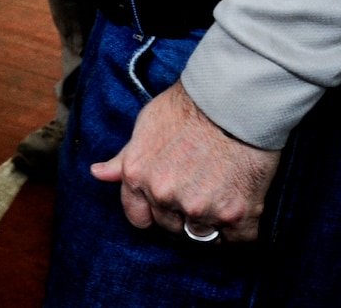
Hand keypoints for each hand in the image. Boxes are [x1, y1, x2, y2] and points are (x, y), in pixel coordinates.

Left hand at [91, 82, 280, 241]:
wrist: (231, 102)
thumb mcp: (145, 127)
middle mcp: (164, 196)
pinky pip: (238, 238)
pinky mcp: (236, 214)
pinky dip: (241, 228)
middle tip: (201, 192)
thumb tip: (98, 173)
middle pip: (172, 228)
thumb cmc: (187, 108)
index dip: (154, 212)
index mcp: (138, 177)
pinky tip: (243, 206)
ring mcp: (200, 208)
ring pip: (204, 236)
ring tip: (222, 196)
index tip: (168, 204)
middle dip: (183, 215)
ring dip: (213, 223)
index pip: (139, 219)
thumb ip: (124, 158)